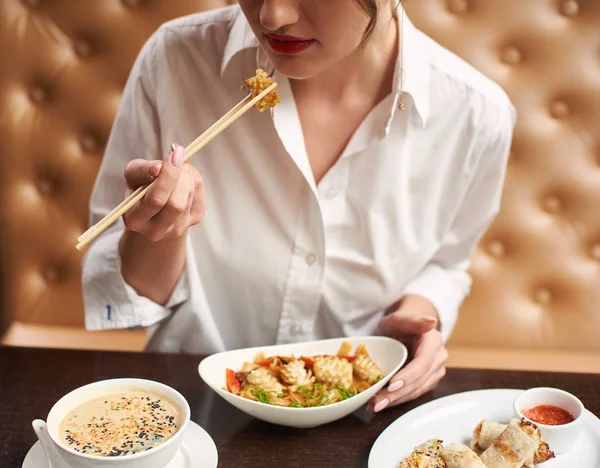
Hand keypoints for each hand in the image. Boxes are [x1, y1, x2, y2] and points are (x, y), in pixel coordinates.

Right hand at [123, 143, 205, 241]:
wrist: (154, 207)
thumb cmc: (140, 187)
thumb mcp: (133, 175)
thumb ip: (142, 170)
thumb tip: (159, 167)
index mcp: (135, 220)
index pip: (156, 199)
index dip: (168, 175)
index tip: (175, 152)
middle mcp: (155, 231)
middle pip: (176, 204)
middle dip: (180, 175)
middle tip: (178, 154)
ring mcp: (177, 229)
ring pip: (189, 197)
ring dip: (187, 174)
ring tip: (178, 164)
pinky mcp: (193, 221)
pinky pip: (200, 197)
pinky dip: (195, 180)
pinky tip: (185, 176)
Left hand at [367, 296, 447, 411]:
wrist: (406, 328)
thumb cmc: (399, 323)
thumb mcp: (399, 318)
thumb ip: (412, 320)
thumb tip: (431, 321)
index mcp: (434, 342)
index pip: (422, 363)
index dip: (408, 376)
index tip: (391, 386)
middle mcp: (438, 358)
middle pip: (419, 381)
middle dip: (397, 394)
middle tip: (376, 402)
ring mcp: (435, 372)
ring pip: (416, 391)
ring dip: (395, 400)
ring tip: (374, 405)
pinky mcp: (428, 381)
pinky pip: (413, 393)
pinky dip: (397, 399)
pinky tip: (379, 403)